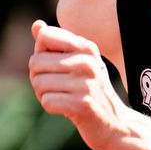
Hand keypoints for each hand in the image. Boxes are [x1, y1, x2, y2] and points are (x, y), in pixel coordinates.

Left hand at [29, 21, 131, 149]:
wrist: (115, 124)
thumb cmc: (90, 90)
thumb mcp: (78, 62)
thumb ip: (55, 43)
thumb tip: (36, 25)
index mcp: (86, 47)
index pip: (44, 37)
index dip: (42, 54)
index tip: (56, 67)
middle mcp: (87, 62)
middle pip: (35, 62)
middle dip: (39, 78)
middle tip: (58, 88)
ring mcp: (86, 83)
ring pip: (38, 83)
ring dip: (44, 94)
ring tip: (64, 98)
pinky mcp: (82, 104)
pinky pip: (47, 101)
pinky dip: (51, 108)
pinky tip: (67, 110)